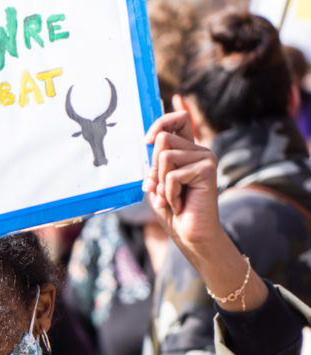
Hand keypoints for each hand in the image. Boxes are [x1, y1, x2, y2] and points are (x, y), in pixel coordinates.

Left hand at [144, 111, 219, 251]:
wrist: (190, 235)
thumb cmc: (173, 210)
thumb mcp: (156, 182)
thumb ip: (154, 162)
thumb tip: (150, 139)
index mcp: (188, 150)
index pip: (178, 119)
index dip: (160, 123)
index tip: (147, 140)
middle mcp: (199, 150)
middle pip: (163, 138)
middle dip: (155, 167)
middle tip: (163, 189)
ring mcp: (205, 158)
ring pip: (165, 156)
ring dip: (161, 183)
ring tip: (172, 197)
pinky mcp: (207, 170)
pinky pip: (172, 175)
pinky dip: (169, 193)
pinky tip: (180, 204)